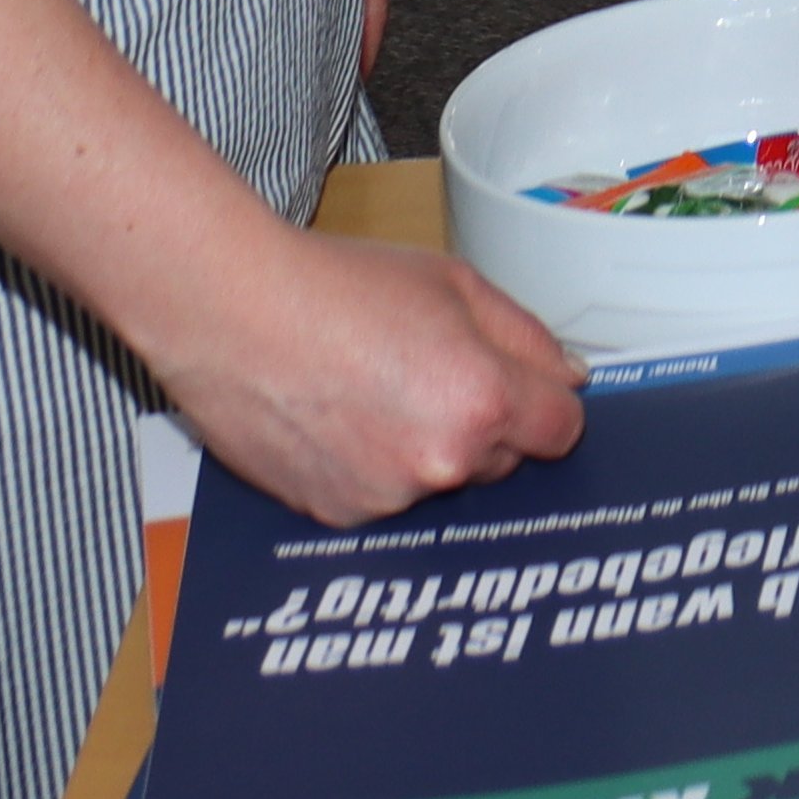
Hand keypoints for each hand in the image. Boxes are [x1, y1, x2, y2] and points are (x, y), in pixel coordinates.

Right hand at [149, 227, 586, 526]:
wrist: (230, 314)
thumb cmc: (337, 287)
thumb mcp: (457, 284)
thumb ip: (527, 337)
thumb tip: (568, 378)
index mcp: (483, 402)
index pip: (562, 432)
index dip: (546, 403)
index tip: (524, 386)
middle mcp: (439, 464)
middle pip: (503, 459)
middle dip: (486, 422)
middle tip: (432, 370)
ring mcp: (384, 498)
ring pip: (441, 478)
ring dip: (427, 447)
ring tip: (375, 387)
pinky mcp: (336, 515)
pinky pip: (384, 495)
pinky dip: (375, 466)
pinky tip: (342, 416)